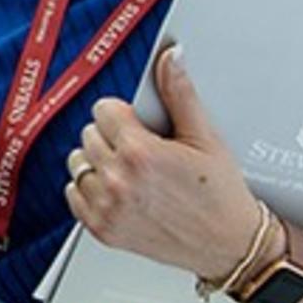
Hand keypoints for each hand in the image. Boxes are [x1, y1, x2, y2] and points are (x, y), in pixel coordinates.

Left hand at [66, 45, 260, 278]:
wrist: (229, 245)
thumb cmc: (221, 195)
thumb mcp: (206, 139)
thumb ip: (180, 94)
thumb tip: (170, 57)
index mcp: (140, 153)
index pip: (103, 109)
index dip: (124, 115)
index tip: (140, 126)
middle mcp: (117, 181)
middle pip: (89, 134)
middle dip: (112, 137)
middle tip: (142, 151)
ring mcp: (106, 207)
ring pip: (78, 162)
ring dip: (97, 162)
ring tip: (130, 171)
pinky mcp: (101, 229)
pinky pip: (73, 193)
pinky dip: (89, 189)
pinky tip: (118, 190)